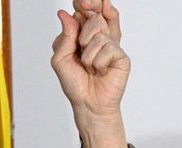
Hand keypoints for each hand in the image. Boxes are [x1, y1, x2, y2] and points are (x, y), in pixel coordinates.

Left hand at [52, 0, 128, 147]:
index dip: (85, 3)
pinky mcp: (121, 56)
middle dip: (86, 26)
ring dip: (88, 53)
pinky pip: (107, 48)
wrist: (87, 104)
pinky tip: (100, 71)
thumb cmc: (75, 83)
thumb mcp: (60, 59)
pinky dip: (98, 62)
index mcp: (84, 33)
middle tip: (82, 41)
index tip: (82, 2)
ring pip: (99, 31)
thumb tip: (65, 14)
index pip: (86, 10)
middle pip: (95, 16)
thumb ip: (64, 36)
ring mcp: (112, 45)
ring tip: (89, 66)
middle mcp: (99, 36)